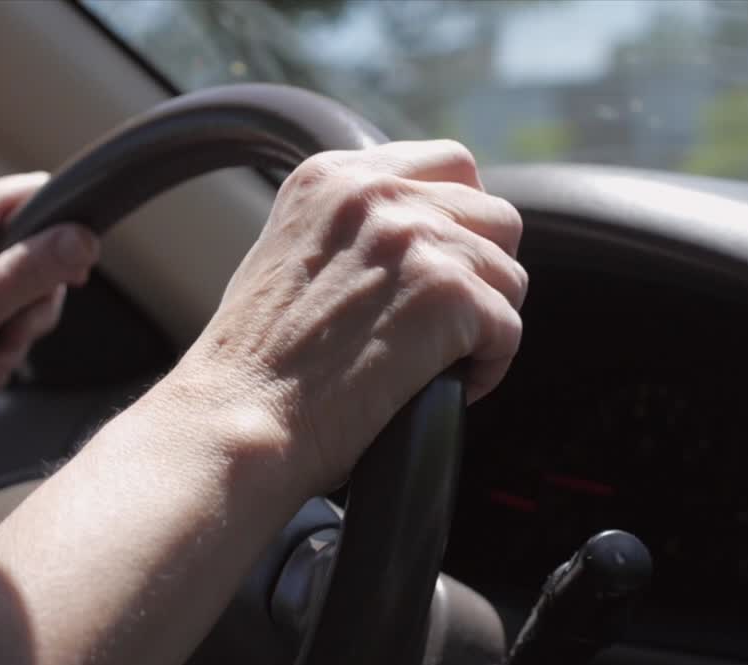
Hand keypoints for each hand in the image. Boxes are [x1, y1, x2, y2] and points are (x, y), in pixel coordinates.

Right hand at [177, 140, 525, 496]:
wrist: (237, 418)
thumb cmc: (254, 365)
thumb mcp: (288, 255)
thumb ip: (352, 229)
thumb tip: (419, 242)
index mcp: (334, 176)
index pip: (449, 164)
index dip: (461, 220)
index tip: (446, 266)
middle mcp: (378, 193)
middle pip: (494, 215)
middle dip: (482, 272)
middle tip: (447, 323)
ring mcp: (417, 240)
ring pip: (509, 275)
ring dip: (485, 323)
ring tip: (441, 361)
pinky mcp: (449, 296)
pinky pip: (510, 330)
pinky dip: (488, 367)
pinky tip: (447, 387)